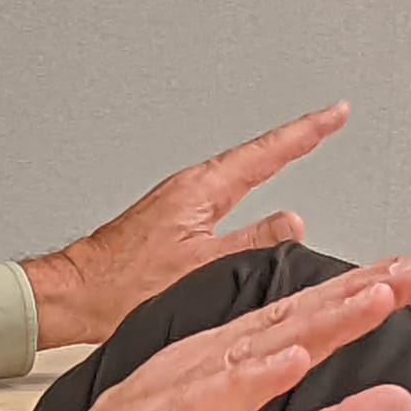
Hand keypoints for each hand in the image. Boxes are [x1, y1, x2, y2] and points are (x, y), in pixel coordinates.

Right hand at [0, 248, 410, 410]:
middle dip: (366, 287)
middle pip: (296, 317)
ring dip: (319, 316)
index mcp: (226, 371)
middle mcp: (203, 366)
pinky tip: (288, 357)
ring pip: (259, 344)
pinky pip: (206, 399)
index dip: (373, 295)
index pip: (311, 323)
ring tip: (377, 292)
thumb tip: (403, 410)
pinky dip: (248, 376)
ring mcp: (177, 394)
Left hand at [21, 103, 349, 347]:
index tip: (335, 114)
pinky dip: (246, 189)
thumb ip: (252, 244)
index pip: (265, 153)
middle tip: (327, 123)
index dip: (306, 133)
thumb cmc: (122, 286)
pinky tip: (249, 201)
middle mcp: (188, 190)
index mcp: (200, 191)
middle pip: (253, 156)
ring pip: (235, 176)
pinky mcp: (169, 222)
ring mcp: (177, 204)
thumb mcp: (202, 268)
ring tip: (299, 149)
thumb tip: (292, 223)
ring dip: (269, 162)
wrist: (76, 295)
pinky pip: (222, 198)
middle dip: (293, 140)